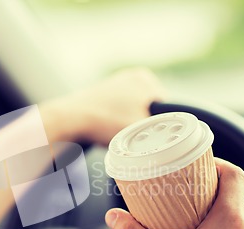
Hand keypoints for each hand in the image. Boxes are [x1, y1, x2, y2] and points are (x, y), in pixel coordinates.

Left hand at [40, 68, 166, 145]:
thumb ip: (162, 129)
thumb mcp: (142, 129)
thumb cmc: (106, 122)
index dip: (161, 125)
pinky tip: (109, 128)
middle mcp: (132, 76)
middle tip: (134, 136)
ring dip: (130, 123)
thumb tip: (173, 134)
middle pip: (150, 109)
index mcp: (146, 79)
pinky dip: (117, 120)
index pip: (167, 108)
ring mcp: (116, 83)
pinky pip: (119, 110)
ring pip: (134, 111)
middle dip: (144, 123)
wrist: (70, 119)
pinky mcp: (102, 93)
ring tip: (119, 132)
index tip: (151, 136)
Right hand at [104, 159, 243, 228]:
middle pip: (237, 195)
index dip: (218, 164)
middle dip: (214, 189)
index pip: (234, 175)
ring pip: (242, 217)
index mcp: (230, 221)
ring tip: (197, 217)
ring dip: (222, 212)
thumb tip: (114, 218)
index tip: (201, 166)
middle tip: (190, 191)